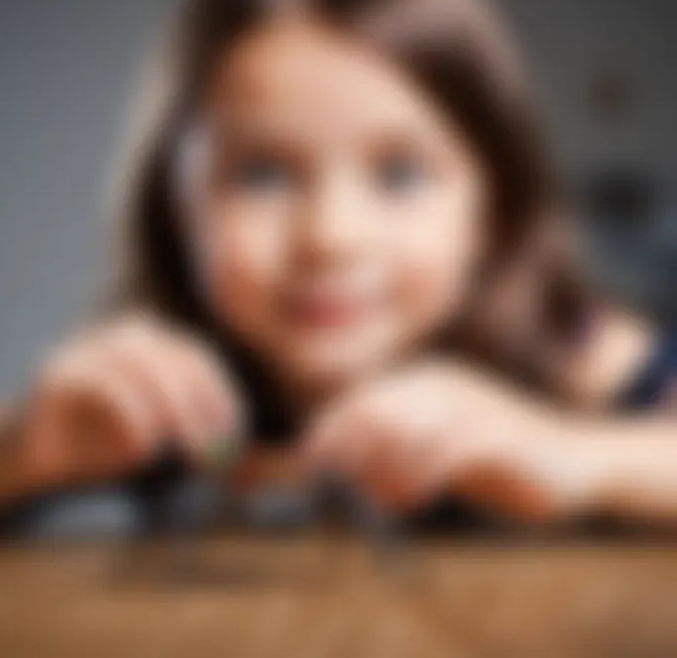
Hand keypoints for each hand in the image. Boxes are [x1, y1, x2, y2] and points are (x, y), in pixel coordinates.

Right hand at [10, 314, 242, 491]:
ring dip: (171, 409)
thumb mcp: (156, 435)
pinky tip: (144, 447)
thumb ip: (188, 430)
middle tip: (213, 449)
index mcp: (153, 344)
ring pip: (142, 365)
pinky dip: (132, 414)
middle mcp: (123, 336)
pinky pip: (103, 384)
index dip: (220, 394)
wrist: (30, 454)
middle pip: (175, 357)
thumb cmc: (102, 443)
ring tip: (186, 449)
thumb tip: (235, 446)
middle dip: (201, 405)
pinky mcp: (58, 371)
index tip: (234, 433)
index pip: (196, 358)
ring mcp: (89, 348)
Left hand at [301, 362, 601, 522]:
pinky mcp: (497, 434)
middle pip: (373, 413)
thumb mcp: (433, 449)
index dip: (328, 433)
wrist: (571, 460)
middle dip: (352, 457)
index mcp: (422, 380)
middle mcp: (440, 384)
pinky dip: (418, 479)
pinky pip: (442, 453)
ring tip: (393, 502)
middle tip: (356, 493)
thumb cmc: (490, 459)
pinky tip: (416, 497)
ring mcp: (470, 404)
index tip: (312, 467)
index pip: (358, 401)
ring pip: (402, 432)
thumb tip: (332, 469)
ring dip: (384, 474)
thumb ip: (390, 452)